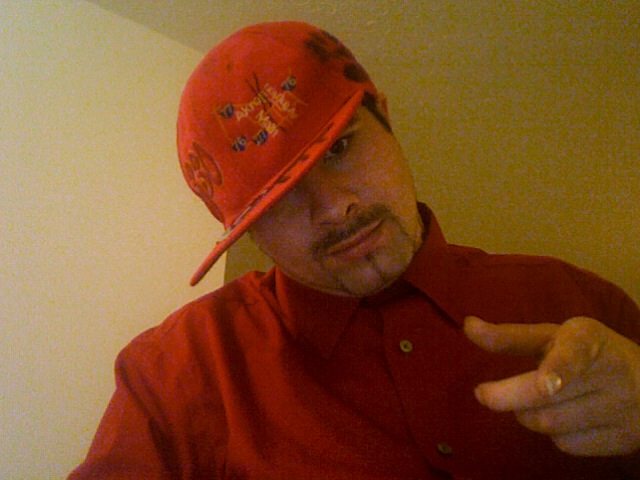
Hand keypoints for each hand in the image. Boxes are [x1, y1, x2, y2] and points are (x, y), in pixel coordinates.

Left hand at [463, 316, 639, 455]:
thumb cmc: (586, 353)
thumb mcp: (553, 337)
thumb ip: (511, 337)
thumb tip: (468, 326)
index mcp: (587, 340)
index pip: (573, 356)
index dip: (558, 370)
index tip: (547, 384)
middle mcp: (608, 372)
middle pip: (546, 397)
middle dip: (506, 397)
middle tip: (483, 393)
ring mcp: (620, 408)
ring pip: (552, 424)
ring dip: (527, 415)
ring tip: (530, 402)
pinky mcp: (623, 438)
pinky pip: (568, 445)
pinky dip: (553, 434)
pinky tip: (562, 418)